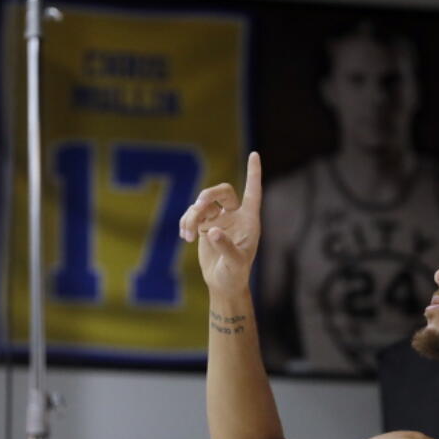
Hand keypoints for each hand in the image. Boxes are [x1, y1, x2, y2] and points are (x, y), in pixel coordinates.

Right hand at [178, 152, 261, 296]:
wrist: (223, 284)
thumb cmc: (235, 274)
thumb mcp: (234, 263)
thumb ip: (225, 246)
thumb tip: (213, 230)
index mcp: (250, 220)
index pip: (253, 191)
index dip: (253, 173)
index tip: (254, 154)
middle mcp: (236, 215)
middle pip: (222, 191)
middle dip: (207, 195)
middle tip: (197, 206)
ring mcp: (220, 219)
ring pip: (203, 204)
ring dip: (191, 216)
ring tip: (188, 236)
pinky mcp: (205, 225)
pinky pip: (192, 214)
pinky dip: (186, 222)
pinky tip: (184, 236)